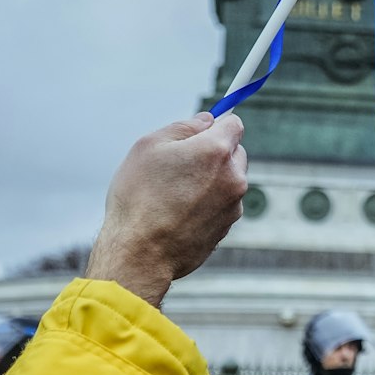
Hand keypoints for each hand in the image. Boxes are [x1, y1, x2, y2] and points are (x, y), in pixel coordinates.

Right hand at [85, 112, 247, 306]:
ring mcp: (234, 205)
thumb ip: (183, 127)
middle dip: (215, 153)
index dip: (217, 124)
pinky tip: (180, 212)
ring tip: (176, 192)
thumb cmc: (139, 197)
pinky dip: (208, 204)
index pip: (234, 124)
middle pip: (235, 152)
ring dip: (212, 180)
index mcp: (216, 151)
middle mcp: (233, 177)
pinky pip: (222, 205)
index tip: (203, 130)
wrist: (140, 253)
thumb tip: (206, 121)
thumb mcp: (149, 147)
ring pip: (229, 181)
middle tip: (182, 163)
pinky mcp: (227, 228)